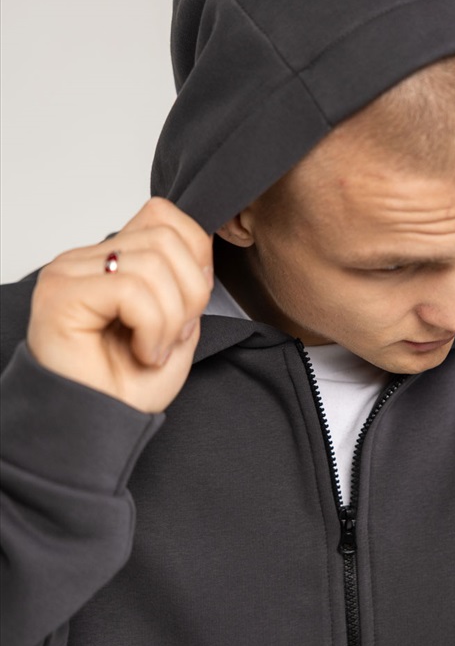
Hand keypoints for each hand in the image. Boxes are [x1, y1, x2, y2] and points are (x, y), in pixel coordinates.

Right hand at [26, 197, 213, 413]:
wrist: (95, 430)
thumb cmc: (127, 388)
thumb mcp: (177, 326)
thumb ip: (186, 282)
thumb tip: (201, 252)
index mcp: (110, 260)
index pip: (163, 215)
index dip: (195, 255)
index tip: (191, 307)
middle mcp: (85, 259)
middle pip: (165, 237)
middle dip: (190, 293)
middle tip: (174, 336)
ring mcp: (69, 272)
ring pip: (153, 262)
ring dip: (170, 316)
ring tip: (153, 349)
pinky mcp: (61, 293)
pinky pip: (131, 289)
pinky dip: (152, 326)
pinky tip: (142, 352)